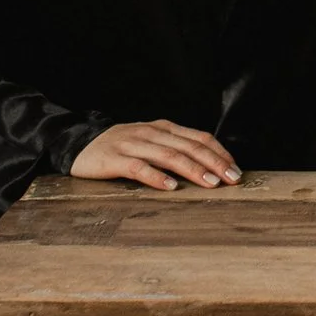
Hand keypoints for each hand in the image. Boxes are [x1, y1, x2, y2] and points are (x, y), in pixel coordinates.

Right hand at [72, 120, 241, 191]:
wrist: (79, 143)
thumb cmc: (121, 147)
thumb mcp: (151, 142)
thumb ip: (174, 149)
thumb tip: (208, 166)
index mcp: (164, 128)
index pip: (199, 138)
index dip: (220, 153)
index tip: (236, 170)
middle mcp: (151, 133)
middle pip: (189, 147)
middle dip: (214, 163)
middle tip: (231, 179)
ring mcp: (133, 145)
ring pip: (169, 156)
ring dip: (193, 170)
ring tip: (210, 183)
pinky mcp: (114, 159)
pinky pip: (139, 168)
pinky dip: (157, 177)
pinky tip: (170, 187)